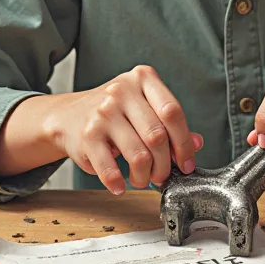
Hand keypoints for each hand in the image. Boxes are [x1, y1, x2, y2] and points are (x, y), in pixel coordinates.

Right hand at [42, 65, 202, 193]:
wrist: (68, 115)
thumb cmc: (115, 112)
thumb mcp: (144, 108)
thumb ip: (170, 124)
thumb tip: (196, 143)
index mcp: (143, 78)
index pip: (173, 112)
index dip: (184, 143)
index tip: (186, 163)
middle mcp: (122, 91)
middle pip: (158, 136)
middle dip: (164, 165)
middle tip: (162, 175)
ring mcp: (102, 112)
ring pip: (139, 155)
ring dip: (144, 177)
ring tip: (141, 179)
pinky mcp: (87, 135)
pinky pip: (110, 169)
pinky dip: (118, 183)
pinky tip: (120, 185)